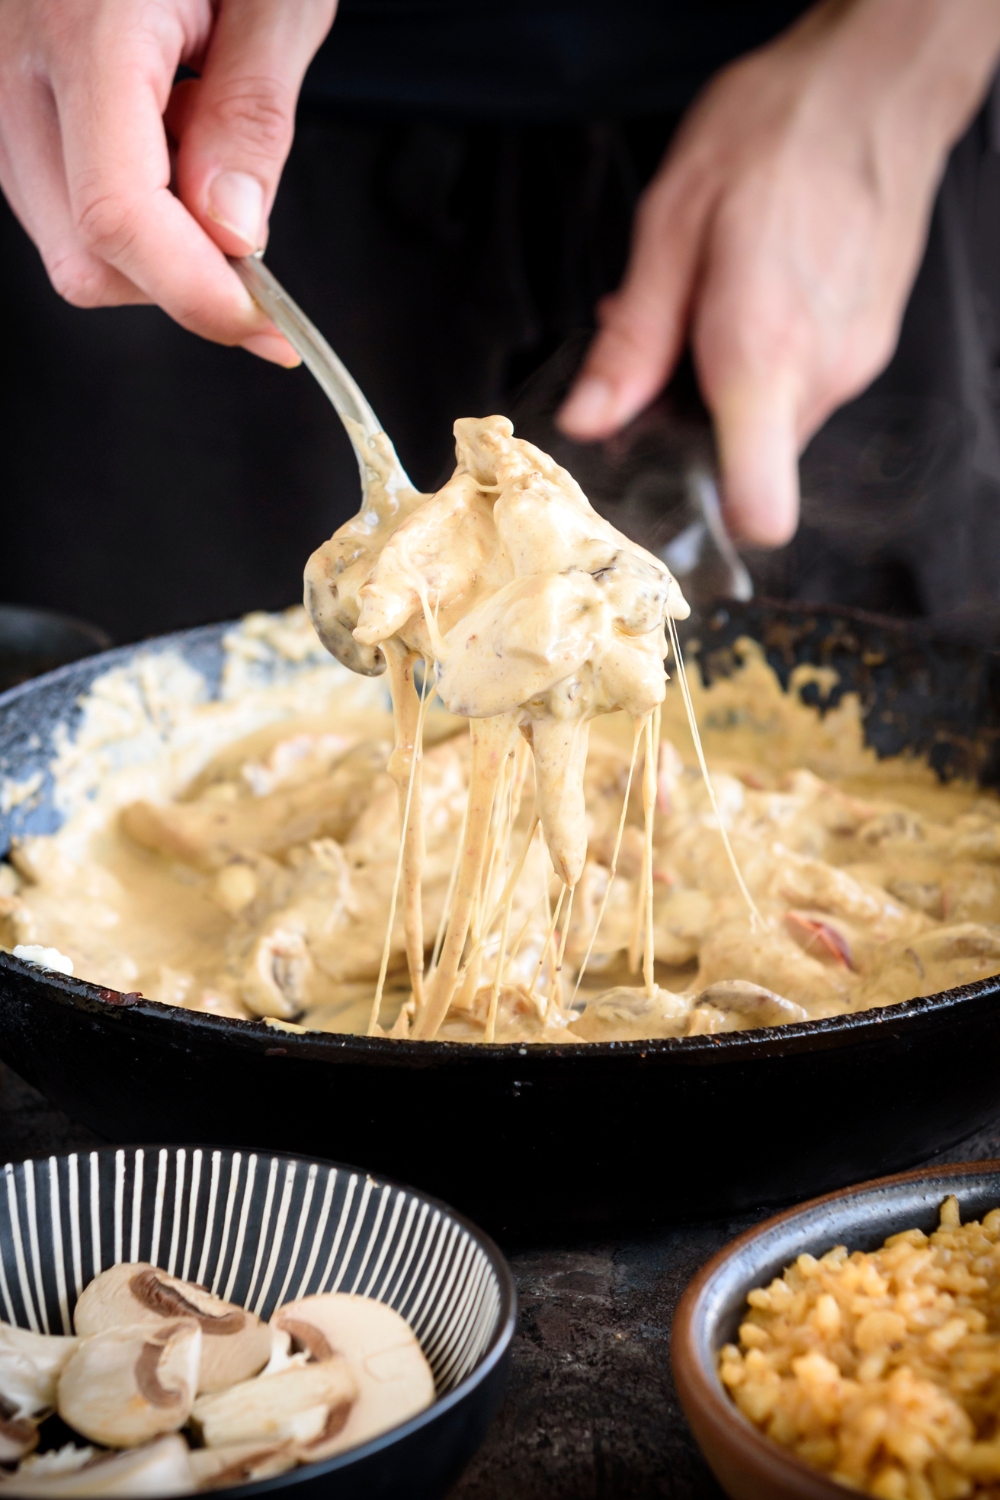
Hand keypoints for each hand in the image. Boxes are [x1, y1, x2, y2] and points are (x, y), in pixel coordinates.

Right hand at [0, 0, 335, 363]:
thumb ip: (253, 115)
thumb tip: (231, 234)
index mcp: (87, 26)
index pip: (119, 216)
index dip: (199, 295)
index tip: (269, 328)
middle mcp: (14, 59)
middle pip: (84, 256)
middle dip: (179, 277)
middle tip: (250, 228)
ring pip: (66, 240)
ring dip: (156, 245)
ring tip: (206, 149)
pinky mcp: (6, 95)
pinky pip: (60, 197)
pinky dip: (129, 208)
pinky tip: (170, 141)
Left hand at [558, 0, 999, 544]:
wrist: (879, 82)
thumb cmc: (777, 132)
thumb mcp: (672, 225)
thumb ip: (632, 341)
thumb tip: (588, 420)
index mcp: (762, 353)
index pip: (761, 504)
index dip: (714, 520)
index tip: (670, 496)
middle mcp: (818, 375)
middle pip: (745, 462)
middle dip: (694, 423)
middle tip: (664, 354)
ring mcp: (852, 364)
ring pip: (770, 423)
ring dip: (726, 389)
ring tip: (705, 306)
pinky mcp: (868, 347)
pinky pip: (801, 385)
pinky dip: (764, 362)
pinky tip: (746, 296)